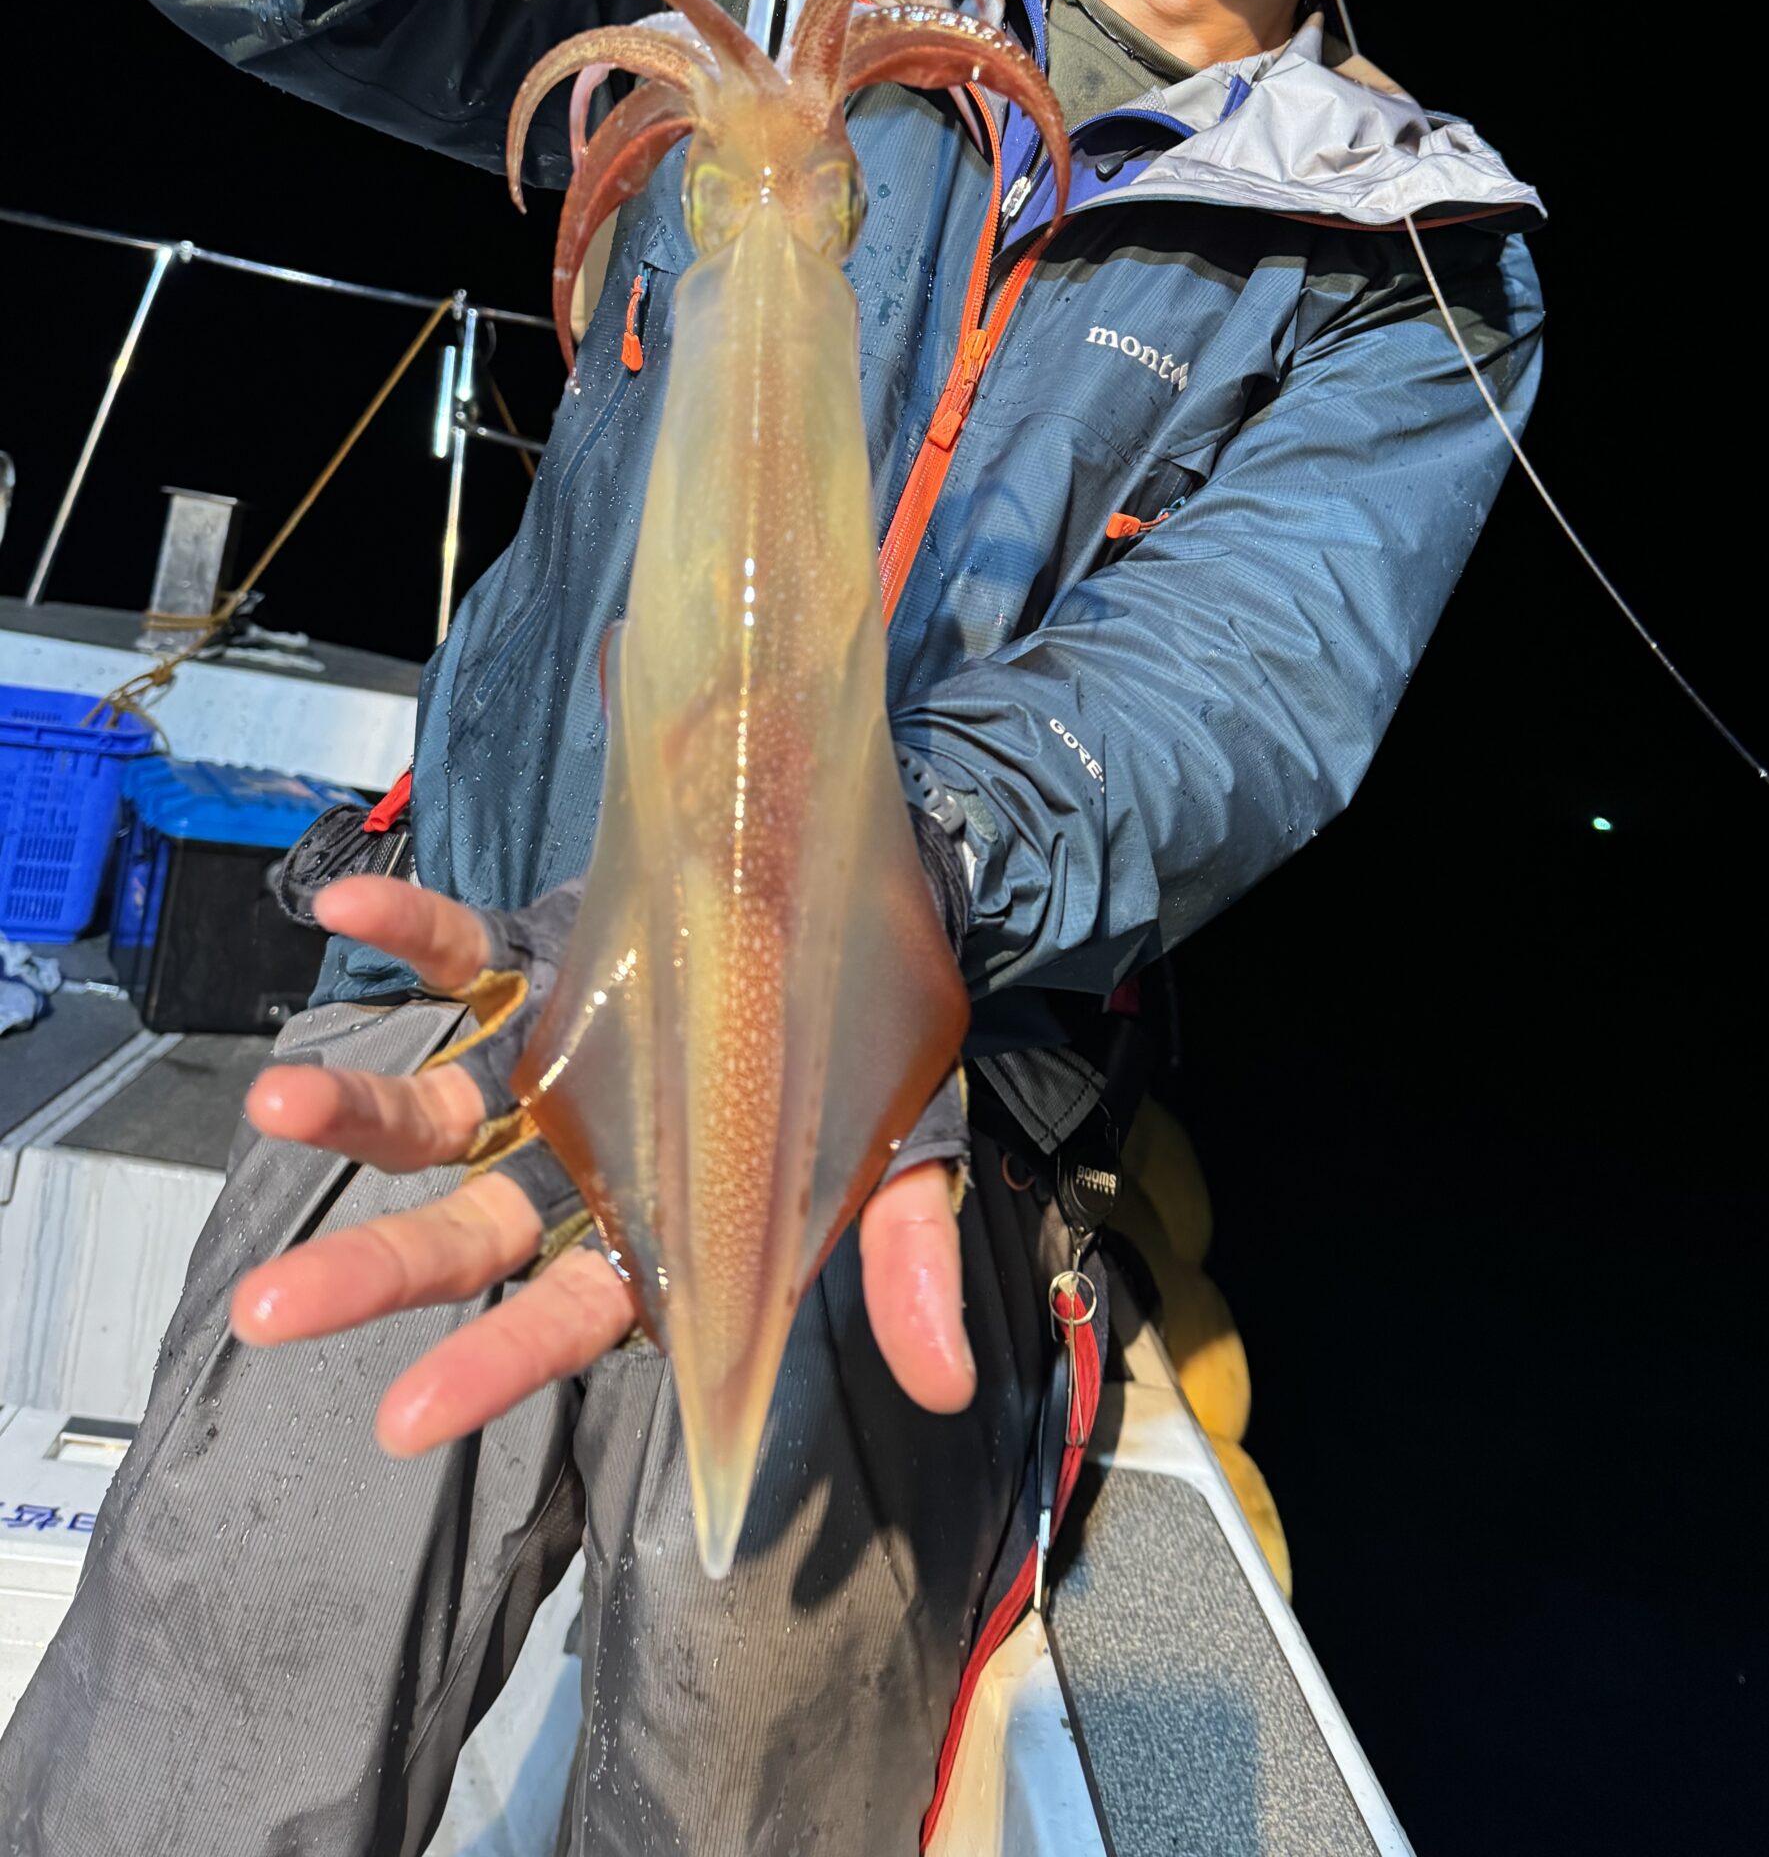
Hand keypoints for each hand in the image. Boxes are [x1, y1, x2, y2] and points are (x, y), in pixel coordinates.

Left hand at [231, 876, 975, 1453]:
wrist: (864, 924)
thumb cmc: (874, 1072)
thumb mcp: (909, 1166)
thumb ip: (904, 1265)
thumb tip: (947, 1383)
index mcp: (659, 1236)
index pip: (570, 1318)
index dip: (494, 1365)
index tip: (403, 1418)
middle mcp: (579, 1166)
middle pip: (465, 1234)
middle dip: (371, 1271)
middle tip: (269, 1308)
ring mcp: (546, 1069)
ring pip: (433, 1111)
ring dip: (354, 1108)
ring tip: (273, 1104)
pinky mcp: (536, 970)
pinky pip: (460, 959)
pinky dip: (405, 932)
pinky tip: (342, 902)